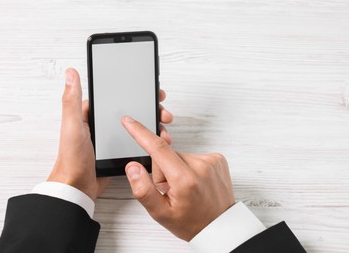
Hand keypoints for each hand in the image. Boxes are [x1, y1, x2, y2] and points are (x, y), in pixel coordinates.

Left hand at [47, 68, 173, 200]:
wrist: (77, 188)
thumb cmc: (72, 158)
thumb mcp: (72, 125)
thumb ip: (72, 100)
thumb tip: (71, 73)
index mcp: (92, 114)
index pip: (118, 96)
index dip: (136, 92)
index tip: (151, 90)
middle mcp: (104, 124)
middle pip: (132, 110)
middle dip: (150, 109)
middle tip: (163, 112)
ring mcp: (112, 138)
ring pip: (137, 126)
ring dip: (152, 124)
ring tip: (164, 127)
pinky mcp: (119, 151)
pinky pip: (137, 141)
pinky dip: (149, 140)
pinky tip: (157, 142)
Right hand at [122, 116, 234, 240]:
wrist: (220, 226)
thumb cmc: (191, 222)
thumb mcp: (161, 213)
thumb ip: (143, 190)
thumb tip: (133, 167)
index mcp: (184, 179)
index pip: (157, 148)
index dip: (140, 132)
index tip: (129, 121)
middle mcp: (200, 166)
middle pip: (166, 154)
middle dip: (162, 168)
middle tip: (171, 189)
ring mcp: (211, 160)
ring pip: (179, 155)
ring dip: (176, 168)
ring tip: (185, 188)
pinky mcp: (218, 158)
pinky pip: (192, 156)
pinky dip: (189, 166)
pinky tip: (194, 181)